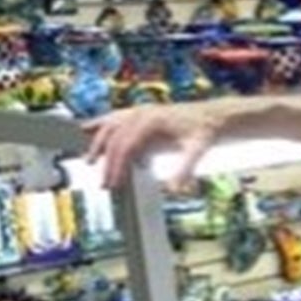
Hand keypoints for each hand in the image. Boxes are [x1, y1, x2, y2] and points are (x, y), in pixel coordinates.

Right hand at [84, 103, 222, 189]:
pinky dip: (100, 123)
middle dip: (107, 162)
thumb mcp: (199, 149)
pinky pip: (116, 117)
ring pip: (111, 125)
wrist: (214, 114)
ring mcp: (141, 110)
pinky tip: (86, 128)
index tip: (113, 184)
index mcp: (152, 120)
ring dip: (98, 142)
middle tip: (104, 184)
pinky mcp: (142, 112)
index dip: (117, 166)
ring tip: (89, 161)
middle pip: (115, 137)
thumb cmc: (206, 131)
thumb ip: (186, 169)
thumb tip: (175, 190)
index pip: (126, 145)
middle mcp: (143, 112)